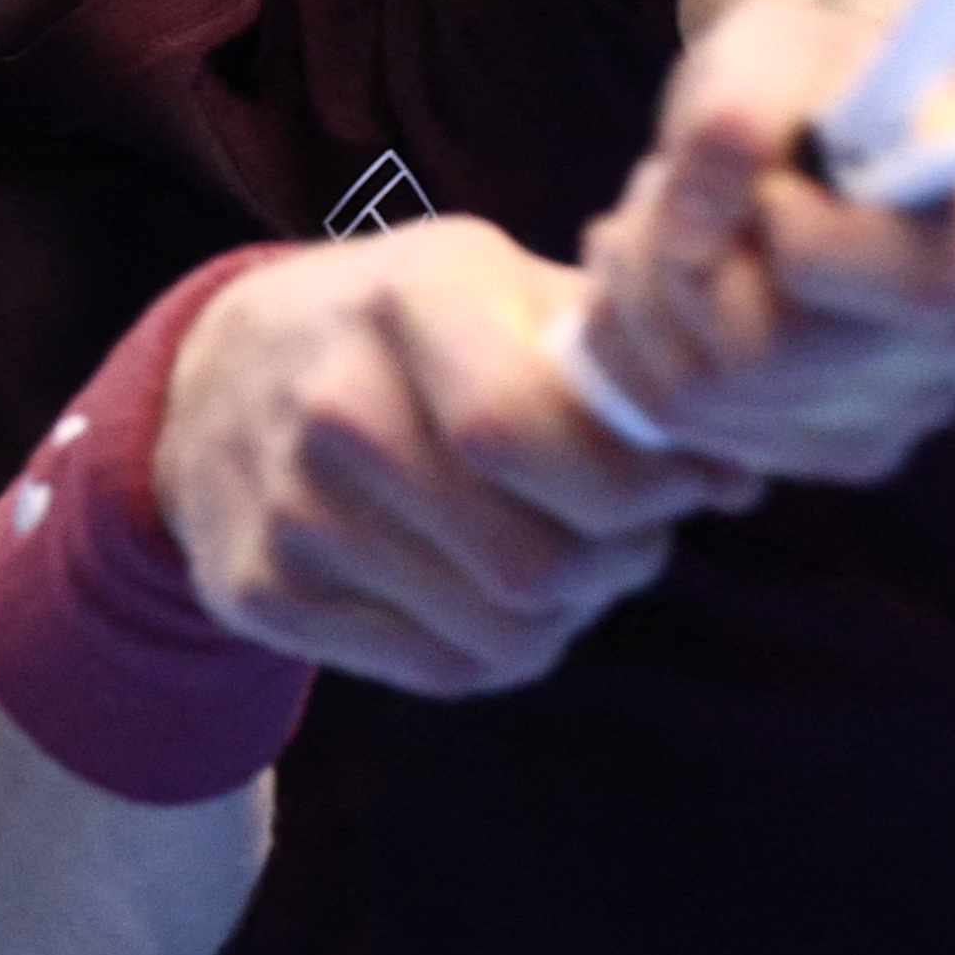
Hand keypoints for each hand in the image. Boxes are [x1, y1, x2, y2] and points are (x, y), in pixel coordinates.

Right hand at [151, 218, 762, 696]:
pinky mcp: (263, 593)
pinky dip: (502, 649)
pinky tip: (497, 590)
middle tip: (637, 533)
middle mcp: (336, 405)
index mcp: (411, 300)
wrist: (217, 371)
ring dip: (573, 613)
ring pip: (500, 632)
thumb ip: (615, 360)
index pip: (534, 433)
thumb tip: (737, 467)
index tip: (685, 479)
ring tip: (573, 559)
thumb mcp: (495, 284)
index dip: (641, 483)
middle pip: (535, 560)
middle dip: (625, 560)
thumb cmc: (404, 325)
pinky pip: (440, 669)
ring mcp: (291, 509)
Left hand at [576, 0, 954, 482]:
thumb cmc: (808, 84)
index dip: (797, 230)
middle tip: (674, 183)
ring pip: (706, 398)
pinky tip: (670, 278)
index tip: (773, 179)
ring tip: (667, 217)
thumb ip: (741, 100)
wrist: (810, 145)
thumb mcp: (772, 42)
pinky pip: (683, 427)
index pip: (915, 289)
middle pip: (769, 355)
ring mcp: (903, 412)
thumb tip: (698, 222)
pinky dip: (638, 343)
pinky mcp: (827, 452)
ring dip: (644, 292)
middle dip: (680, 257)